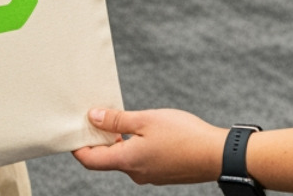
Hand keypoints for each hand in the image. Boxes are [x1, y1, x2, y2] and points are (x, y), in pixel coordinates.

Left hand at [73, 108, 225, 184]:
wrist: (217, 155)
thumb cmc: (184, 135)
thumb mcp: (146, 119)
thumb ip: (117, 120)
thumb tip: (93, 118)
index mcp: (127, 161)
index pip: (90, 160)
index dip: (77, 145)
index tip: (74, 129)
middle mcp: (135, 173)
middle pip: (106, 159)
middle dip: (99, 139)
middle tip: (98, 116)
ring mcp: (150, 175)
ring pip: (125, 158)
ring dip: (119, 141)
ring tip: (122, 119)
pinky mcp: (162, 173)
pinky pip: (140, 160)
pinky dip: (134, 146)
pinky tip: (144, 130)